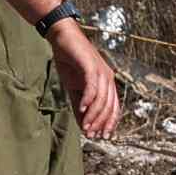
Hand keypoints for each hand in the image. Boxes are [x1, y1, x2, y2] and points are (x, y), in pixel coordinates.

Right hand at [51, 19, 122, 139]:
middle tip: (91, 134)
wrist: (62, 38)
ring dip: (94, 115)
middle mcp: (108, 78)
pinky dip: (88, 99)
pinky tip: (82, 109)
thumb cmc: (70, 62)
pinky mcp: (91, 66)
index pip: (113, 107)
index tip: (101, 136)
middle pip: (109, 106)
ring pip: (102, 99)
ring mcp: (101, 71)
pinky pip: (92, 87)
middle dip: (101, 122)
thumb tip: (83, 125)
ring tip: (86, 126)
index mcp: (107, 83)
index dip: (109, 123)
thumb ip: (80, 106)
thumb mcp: (74, 89)